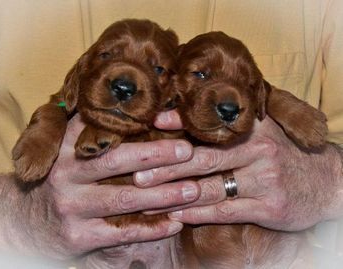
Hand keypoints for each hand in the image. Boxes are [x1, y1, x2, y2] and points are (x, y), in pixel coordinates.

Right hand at [0, 114, 199, 258]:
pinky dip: (151, 229)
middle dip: (157, 155)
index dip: (139, 124)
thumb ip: (93, 130)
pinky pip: (122, 232)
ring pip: (125, 198)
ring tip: (193, 189)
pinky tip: (175, 223)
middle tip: (188, 152)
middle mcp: (66, 173)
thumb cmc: (61, 178)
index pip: (104, 129)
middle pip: (118, 161)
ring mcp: (71, 206)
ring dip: (163, 194)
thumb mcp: (68, 150)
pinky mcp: (78, 236)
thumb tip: (139, 110)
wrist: (25, 219)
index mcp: (67, 146)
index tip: (170, 122)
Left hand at [135, 110, 342, 230]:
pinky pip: (225, 210)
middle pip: (204, 159)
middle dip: (167, 167)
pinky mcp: (269, 207)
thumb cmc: (284, 154)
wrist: (327, 180)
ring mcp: (265, 180)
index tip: (154, 124)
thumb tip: (190, 123)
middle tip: (138, 172)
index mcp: (255, 128)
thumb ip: (232, 128)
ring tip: (147, 197)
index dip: (181, 123)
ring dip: (175, 194)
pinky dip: (198, 213)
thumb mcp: (263, 132)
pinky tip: (177, 214)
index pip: (211, 125)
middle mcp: (260, 150)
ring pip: (210, 187)